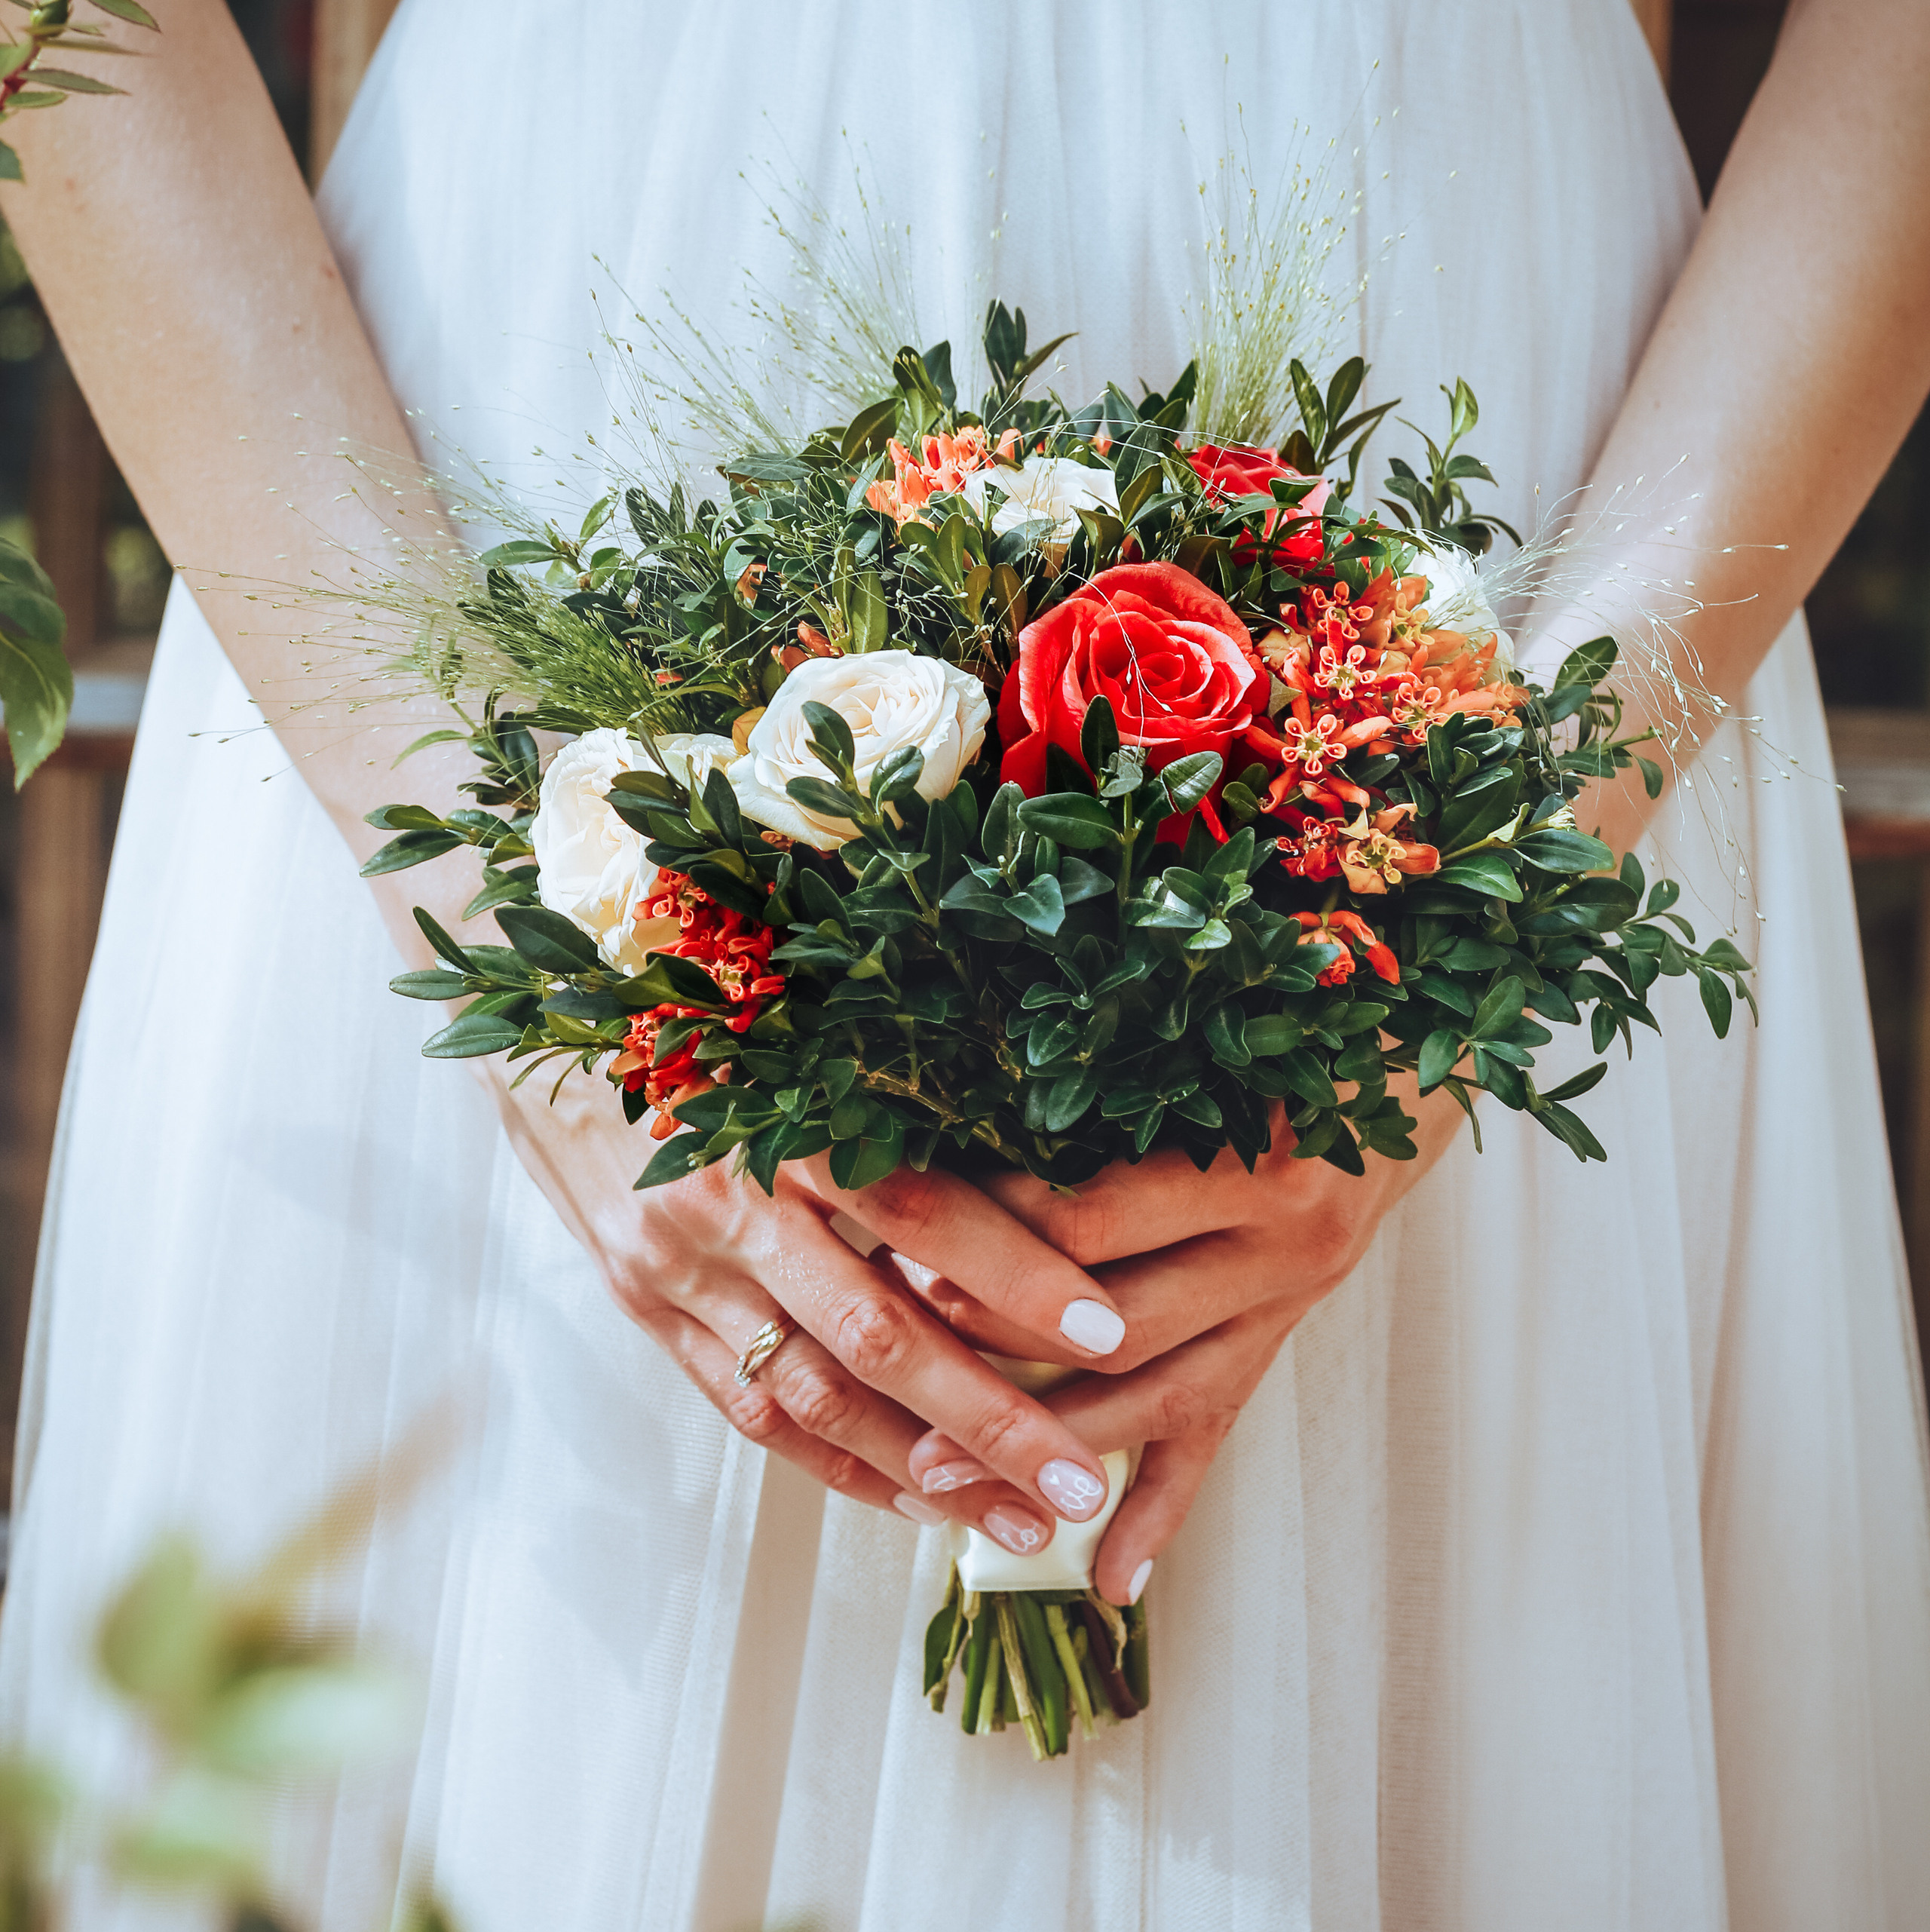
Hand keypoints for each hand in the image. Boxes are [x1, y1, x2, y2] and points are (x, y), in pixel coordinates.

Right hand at [498, 1069, 1143, 1554]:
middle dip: (989, 1421)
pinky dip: (836, 1464)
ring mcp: (677, 1270)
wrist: (545, 1029)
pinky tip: (913, 1501)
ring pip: (813, 1395)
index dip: (1013, 1272)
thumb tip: (1036, 1171)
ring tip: (1019, 1522)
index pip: (914, 1210)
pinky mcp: (646, 1310)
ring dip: (923, 1470)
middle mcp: (727, 1206)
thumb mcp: (795, 1032)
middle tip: (1082, 1485)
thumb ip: (893, 1104)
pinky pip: (750, 1411)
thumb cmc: (699, 1012)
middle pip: (875, 1335)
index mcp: (779, 1119)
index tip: (1107, 1326)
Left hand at [891, 1083, 1464, 1602]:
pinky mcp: (1273, 1355)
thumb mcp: (1206, 1060)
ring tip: (941, 1477)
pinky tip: (1108, 1583)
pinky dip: (1159, 1516)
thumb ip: (1107, 1099)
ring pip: (1156, 1397)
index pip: (1101, 1220)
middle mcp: (1278, 1247)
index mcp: (1256, 1164)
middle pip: (1119, 1324)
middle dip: (1000, 1347)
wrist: (1391, 1097)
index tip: (911, 1246)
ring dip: (1048, 1442)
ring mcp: (1280, 1311)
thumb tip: (957, 1123)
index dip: (1002, 1237)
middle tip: (899, 1359)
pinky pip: (1212, 1446)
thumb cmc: (1277, 1058)